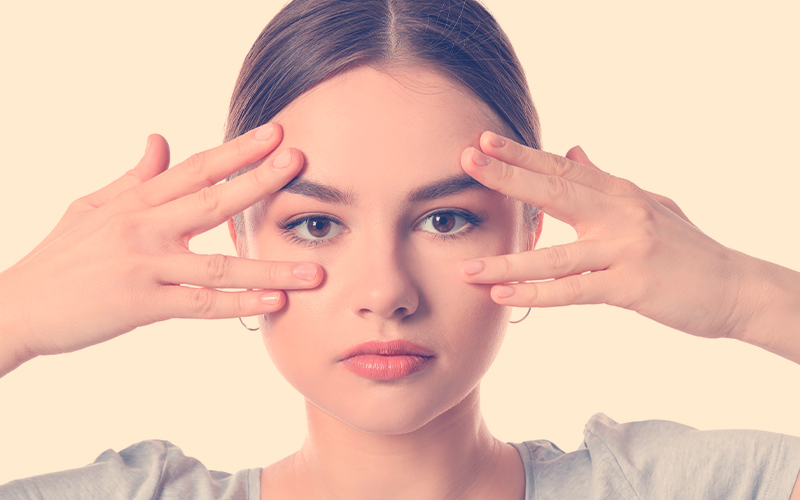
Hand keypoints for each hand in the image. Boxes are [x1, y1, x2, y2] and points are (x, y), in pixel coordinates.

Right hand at [0, 123, 320, 372]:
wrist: (17, 305)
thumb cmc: (60, 257)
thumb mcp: (92, 206)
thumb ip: (134, 177)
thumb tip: (159, 139)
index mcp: (137, 201)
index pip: (196, 168)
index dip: (237, 151)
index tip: (275, 134)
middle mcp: (145, 227)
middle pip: (212, 200)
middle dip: (259, 181)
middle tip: (300, 163)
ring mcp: (145, 265)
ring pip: (218, 263)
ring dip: (269, 267)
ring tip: (312, 271)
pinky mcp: (141, 303)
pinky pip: (200, 303)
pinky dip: (238, 304)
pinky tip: (274, 303)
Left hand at [458, 131, 751, 339]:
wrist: (736, 287)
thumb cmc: (686, 249)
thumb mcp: (647, 203)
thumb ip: (605, 181)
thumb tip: (573, 150)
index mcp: (619, 193)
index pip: (562, 168)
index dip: (522, 155)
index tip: (483, 141)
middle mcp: (620, 212)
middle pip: (555, 191)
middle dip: (507, 177)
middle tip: (466, 162)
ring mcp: (626, 248)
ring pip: (555, 255)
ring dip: (506, 261)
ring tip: (466, 267)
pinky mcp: (631, 286)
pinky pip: (573, 291)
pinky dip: (536, 294)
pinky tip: (503, 296)